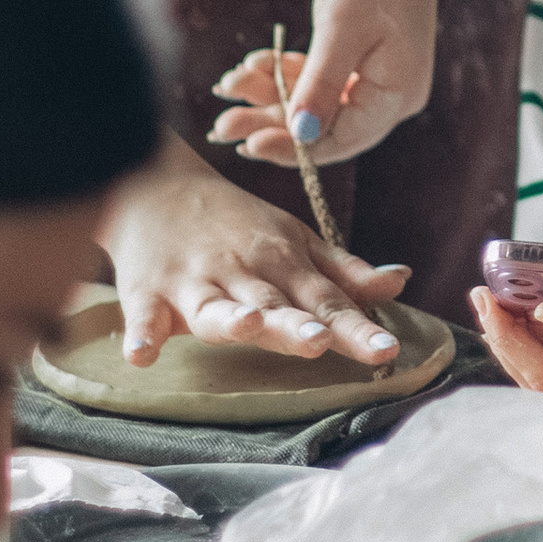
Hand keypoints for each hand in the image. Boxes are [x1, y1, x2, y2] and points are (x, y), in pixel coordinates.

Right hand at [103, 133, 410, 367]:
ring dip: (231, 319)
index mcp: (284, 263)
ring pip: (214, 308)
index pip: (326, 301)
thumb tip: (400, 282)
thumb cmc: (237, 224)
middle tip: (321, 342)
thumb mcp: (296, 240)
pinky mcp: (146, 291)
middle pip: (274, 305)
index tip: (386, 351)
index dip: (356, 327)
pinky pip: (143, 316)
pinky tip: (142, 355)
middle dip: (298, 325)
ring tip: (249, 327)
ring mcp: (193, 283)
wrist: (155, 185)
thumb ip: (344, 273)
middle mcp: (243, 273)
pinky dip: (141, 334)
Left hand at [209, 0, 444, 170]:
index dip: (294, 148)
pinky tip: (253, 66)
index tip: (248, 145)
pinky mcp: (360, 68)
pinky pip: (318, 83)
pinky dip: (285, 76)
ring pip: (315, 105)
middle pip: (324, 128)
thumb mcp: (342, 26)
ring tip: (229, 84)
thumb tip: (300, 135)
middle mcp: (390, 99)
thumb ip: (322, 82)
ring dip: (270, 96)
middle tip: (222, 125)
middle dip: (270, 124)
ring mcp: (375, 84)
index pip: (341, 139)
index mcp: (397, 95)